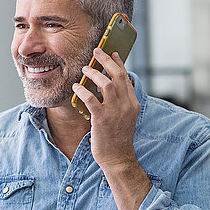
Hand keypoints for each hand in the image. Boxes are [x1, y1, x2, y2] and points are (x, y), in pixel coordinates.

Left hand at [72, 48, 140, 169]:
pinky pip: (91, 99)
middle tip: (97, 51)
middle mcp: (126, 105)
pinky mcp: (101, 119)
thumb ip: (120, 102)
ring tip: (85, 69)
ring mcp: (115, 112)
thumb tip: (107, 86)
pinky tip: (76, 87)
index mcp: (133, 103)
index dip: (118, 63)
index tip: (112, 53)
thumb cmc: (118, 138)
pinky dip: (82, 90)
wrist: (118, 158)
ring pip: (106, 83)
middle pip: (118, 75)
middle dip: (106, 60)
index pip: (126, 77)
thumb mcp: (125, 117)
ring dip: (94, 73)